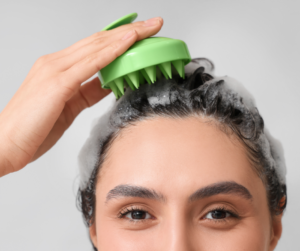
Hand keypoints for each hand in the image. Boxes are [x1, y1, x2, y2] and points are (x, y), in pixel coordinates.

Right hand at [0, 17, 162, 176]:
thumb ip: (87, 92)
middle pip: (99, 41)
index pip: (95, 47)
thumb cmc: (33, 129)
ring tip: (148, 28)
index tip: (140, 35)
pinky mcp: (57, 83)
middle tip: (152, 24)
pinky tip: (128, 42)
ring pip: (97, 46)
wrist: (4, 145)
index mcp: (58, 69)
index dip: (119, 39)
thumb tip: (108, 84)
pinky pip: (91, 63)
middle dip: (129, 31)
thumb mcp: (69, 107)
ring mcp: (55, 70)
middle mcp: (56, 63)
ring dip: (126, 36)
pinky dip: (112, 51)